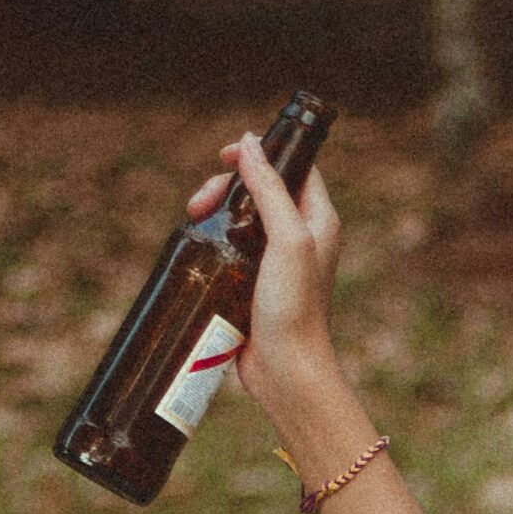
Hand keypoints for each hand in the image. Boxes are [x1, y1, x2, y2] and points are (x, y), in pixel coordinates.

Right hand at [187, 131, 344, 432]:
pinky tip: (198, 243)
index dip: (263, 154)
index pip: (295, 167)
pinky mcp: (254, 282)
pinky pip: (231, 247)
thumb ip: (270, 190)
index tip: (227, 156)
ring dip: (216, 210)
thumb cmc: (295, 308)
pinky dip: (214, 238)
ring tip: (193, 219)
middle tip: (200, 200)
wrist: (286, 369)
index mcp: (318, 220)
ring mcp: (276, 261)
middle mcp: (301, 237)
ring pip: (242, 216)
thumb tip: (251, 144)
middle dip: (227, 185)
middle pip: (261, 189)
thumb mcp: (287, 240)